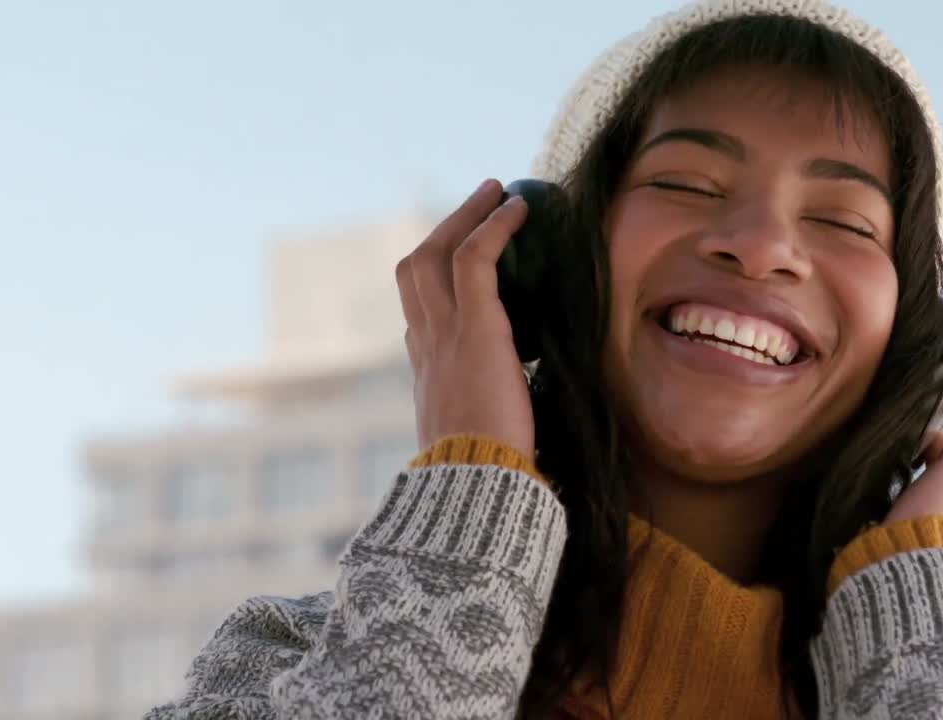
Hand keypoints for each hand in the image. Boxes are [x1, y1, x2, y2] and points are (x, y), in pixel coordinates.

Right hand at [395, 179, 534, 457]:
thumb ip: (494, 421)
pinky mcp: (475, 327)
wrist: (477, 488)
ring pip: (437, 253)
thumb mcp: (484, 443)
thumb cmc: (488, 478)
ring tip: (496, 192)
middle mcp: (426, 348)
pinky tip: (517, 209)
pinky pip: (475, 258)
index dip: (436, 287)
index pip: (419, 317)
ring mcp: (444, 334)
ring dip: (466, 216)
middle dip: (441, 232)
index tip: (459, 271)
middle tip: (475, 208)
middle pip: (415, 270)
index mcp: (427, 377)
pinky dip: (493, 227)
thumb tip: (527, 431)